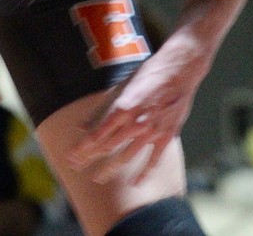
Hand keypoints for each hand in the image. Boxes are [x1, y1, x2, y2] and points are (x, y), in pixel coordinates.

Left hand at [67, 33, 207, 184]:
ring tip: (98, 179)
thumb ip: (102, 108)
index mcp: (122, 109)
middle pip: (107, 148)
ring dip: (110, 169)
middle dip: (89, 159)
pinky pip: (153, 159)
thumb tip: (82, 126)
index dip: (82, 149)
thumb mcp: (122, 86)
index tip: (71, 158)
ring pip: (126, 157)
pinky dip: (144, 172)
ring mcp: (151, 131)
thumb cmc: (149, 74)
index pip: (96, 135)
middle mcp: (134, 123)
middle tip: (77, 168)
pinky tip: (135, 182)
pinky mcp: (166, 135)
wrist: (180, 69)